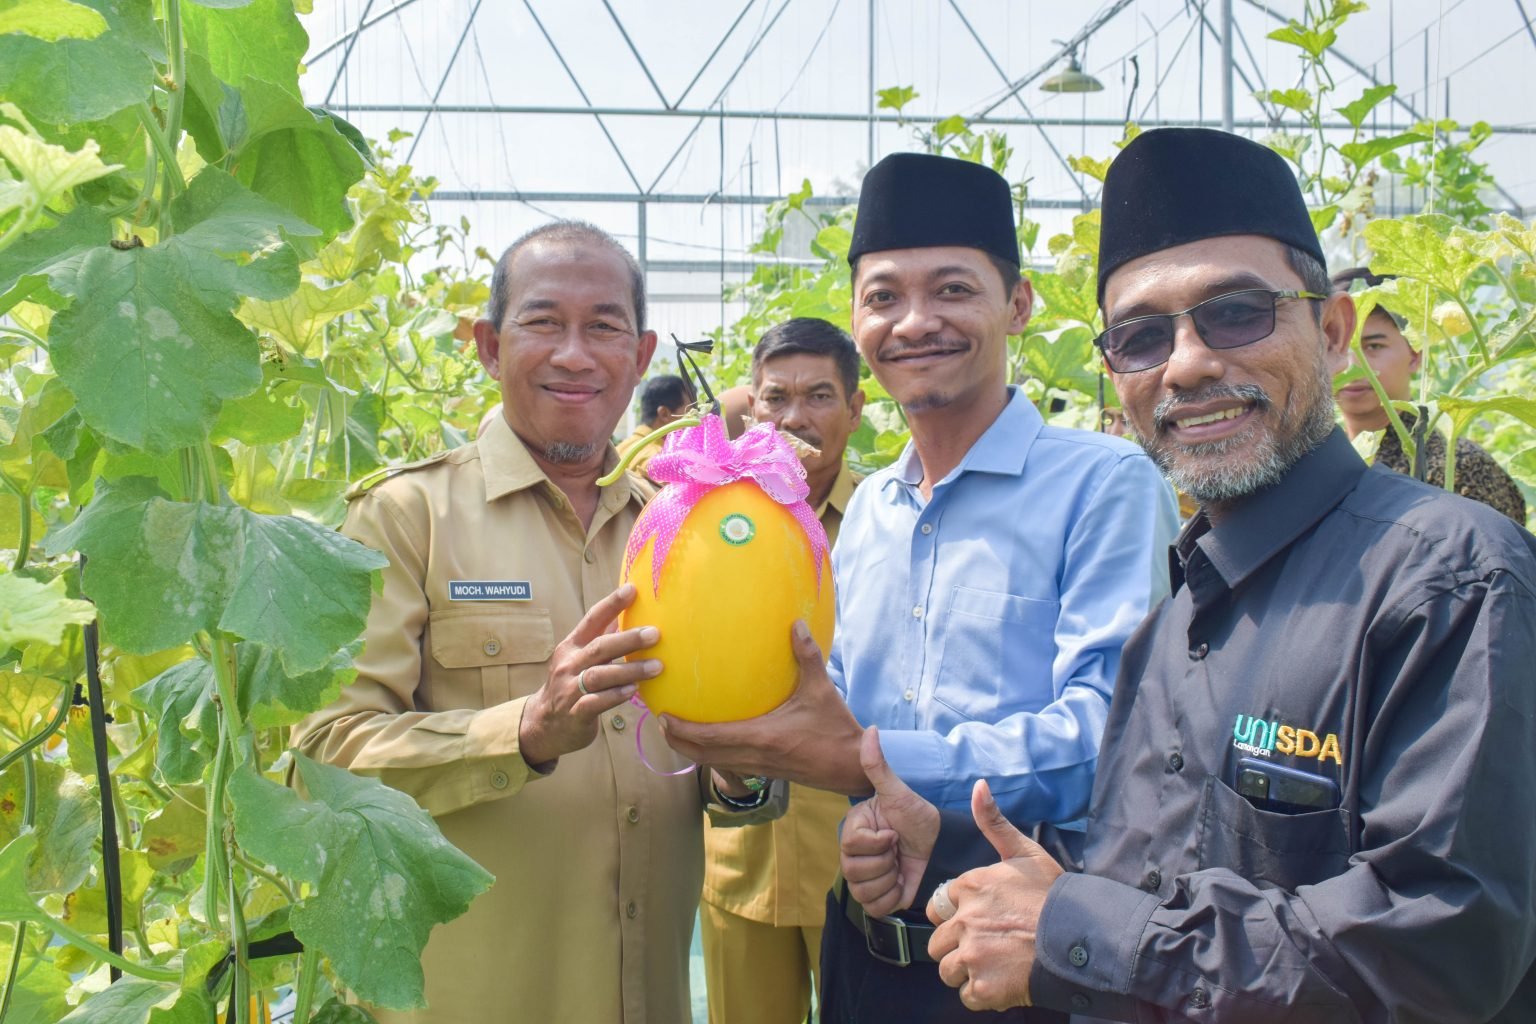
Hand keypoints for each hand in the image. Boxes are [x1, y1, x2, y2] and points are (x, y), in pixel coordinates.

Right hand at [518, 584, 661, 766]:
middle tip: (655, 634)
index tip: (633, 589)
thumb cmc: (569, 686)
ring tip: (656, 667)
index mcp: (572, 646)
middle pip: (599, 647)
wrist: (543, 725)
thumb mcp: (578, 658)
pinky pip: (596, 702)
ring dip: (630, 670)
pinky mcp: (575, 713)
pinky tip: (634, 690)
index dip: (611, 604)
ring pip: (600, 675)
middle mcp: (569, 664)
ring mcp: (570, 689)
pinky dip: (616, 695)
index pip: (592, 620)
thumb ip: (598, 638)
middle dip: (628, 640)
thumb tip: (621, 614)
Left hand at [658, 620, 866, 794]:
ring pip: (712, 764)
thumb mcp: (822, 690)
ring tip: (676, 730)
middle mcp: (753, 756)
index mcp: (761, 737)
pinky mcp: (765, 772)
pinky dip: (711, 754)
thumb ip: (808, 656)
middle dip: (677, 741)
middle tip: (660, 721)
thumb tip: (796, 624)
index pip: (710, 738)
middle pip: (702, 756)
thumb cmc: (836, 729)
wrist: (851, 767)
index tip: (663, 716)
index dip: (682, 730)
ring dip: (691, 749)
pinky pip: (727, 765)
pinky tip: (711, 738)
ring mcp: (758, 768)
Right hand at [840, 725, 939, 917]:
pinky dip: (891, 897)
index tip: (894, 833)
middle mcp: (853, 855)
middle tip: (898, 849)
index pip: (852, 846)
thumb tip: (870, 729)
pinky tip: (901, 881)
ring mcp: (864, 878)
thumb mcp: (898, 792)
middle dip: (884, 861)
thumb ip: (878, 765)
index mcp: (854, 830)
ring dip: (888, 878)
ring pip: (862, 890)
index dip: (878, 842)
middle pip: (853, 870)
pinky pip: (873, 906)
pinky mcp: (877, 898)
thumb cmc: (918, 817)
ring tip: (900, 864)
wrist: (940, 845)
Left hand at [928, 779, 1063, 1011]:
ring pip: (948, 969)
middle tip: (991, 945)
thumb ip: (994, 822)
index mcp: (970, 886)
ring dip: (968, 971)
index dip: (959, 916)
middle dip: (959, 946)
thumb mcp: (1025, 852)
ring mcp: (973, 955)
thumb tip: (977, 785)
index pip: (940, 907)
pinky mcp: (984, 987)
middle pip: (939, 942)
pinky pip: (967, 995)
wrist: (1083, 939)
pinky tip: (1004, 980)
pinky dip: (983, 993)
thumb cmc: (1054, 896)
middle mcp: (965, 919)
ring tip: (997, 963)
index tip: (986, 919)